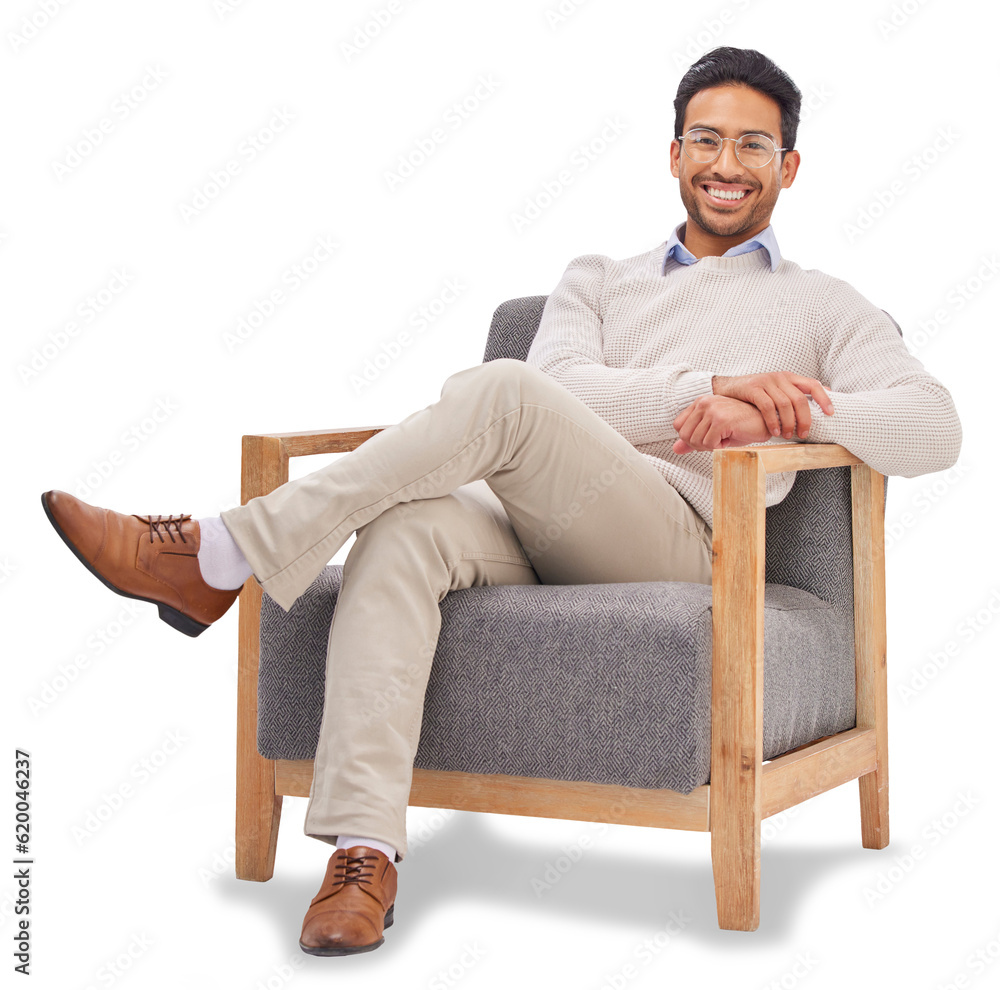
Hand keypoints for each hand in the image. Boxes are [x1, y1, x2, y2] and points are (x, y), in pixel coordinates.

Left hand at [672, 394, 773, 453]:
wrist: (766, 422)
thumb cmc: (741, 426)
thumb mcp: (713, 433)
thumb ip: (694, 439)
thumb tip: (675, 449)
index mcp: (700, 402)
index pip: (678, 426)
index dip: (690, 438)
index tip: (708, 437)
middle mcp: (704, 402)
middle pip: (684, 435)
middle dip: (699, 445)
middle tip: (717, 440)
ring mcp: (713, 410)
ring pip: (695, 441)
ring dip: (710, 446)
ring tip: (724, 438)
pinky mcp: (721, 420)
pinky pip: (709, 444)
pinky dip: (718, 447)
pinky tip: (729, 438)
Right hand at [711, 372, 833, 439]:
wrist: (726, 388)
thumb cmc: (755, 394)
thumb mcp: (777, 390)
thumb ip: (794, 394)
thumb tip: (824, 397)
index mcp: (789, 377)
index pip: (813, 385)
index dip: (824, 398)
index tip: (830, 413)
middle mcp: (780, 377)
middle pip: (800, 398)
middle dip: (804, 419)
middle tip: (804, 434)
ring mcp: (766, 382)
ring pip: (785, 404)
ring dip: (788, 423)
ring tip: (787, 435)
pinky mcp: (753, 388)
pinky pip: (767, 406)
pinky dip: (773, 420)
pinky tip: (774, 431)